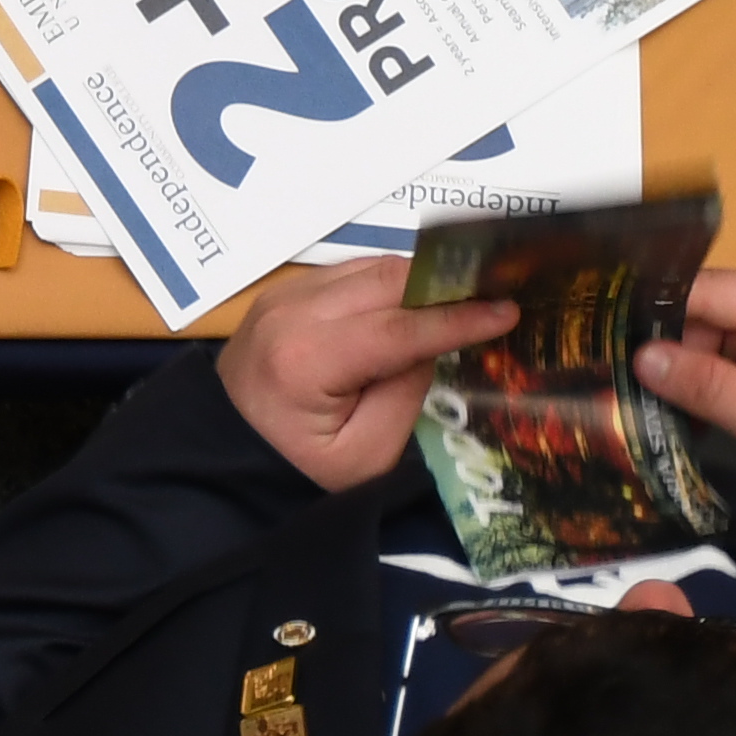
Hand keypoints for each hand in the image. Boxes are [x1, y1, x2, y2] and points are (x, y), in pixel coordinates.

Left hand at [218, 257, 518, 491]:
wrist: (227, 451)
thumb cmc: (299, 466)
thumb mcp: (364, 456)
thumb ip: (404, 395)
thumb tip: (431, 343)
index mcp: (307, 358)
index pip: (397, 328)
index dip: (456, 318)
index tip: (507, 309)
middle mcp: (291, 312)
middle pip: (384, 281)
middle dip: (443, 284)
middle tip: (495, 292)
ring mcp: (283, 296)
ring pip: (368, 268)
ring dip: (417, 279)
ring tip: (465, 296)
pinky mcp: (283, 293)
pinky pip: (347, 273)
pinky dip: (387, 283)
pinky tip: (416, 302)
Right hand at [629, 266, 735, 497]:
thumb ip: (708, 385)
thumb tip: (642, 358)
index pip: (710, 290)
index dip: (658, 308)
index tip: (607, 331)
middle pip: (704, 313)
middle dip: (667, 348)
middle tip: (621, 380)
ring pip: (708, 339)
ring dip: (682, 372)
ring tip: (646, 402)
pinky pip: (724, 361)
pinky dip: (702, 385)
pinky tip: (679, 411)